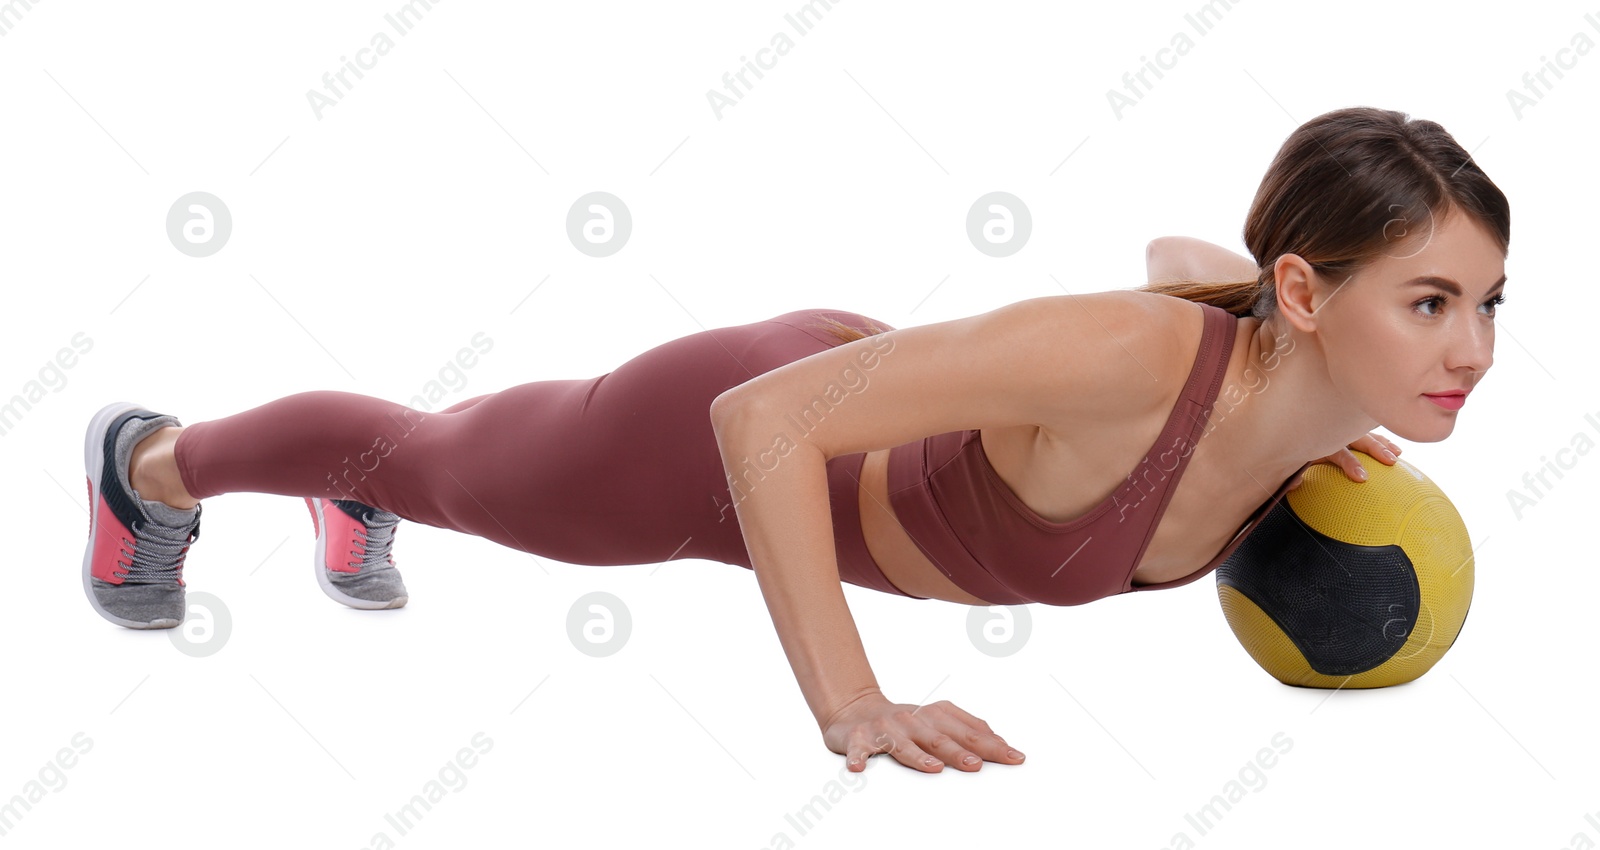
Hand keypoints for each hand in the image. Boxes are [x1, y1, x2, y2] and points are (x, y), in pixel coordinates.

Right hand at [821, 691, 1024, 772]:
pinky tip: (859, 767)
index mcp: (934, 715)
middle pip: (939, 739)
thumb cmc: (905, 721)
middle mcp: (913, 720)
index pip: (969, 732)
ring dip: (918, 756)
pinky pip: (858, 749)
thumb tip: (999, 741)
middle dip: (960, 752)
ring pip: (903, 744)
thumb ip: (967, 728)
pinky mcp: (859, 738)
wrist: (855, 709)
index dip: (992, 745)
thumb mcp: (938, 719)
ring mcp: (886, 729)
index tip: (1014, 758)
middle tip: (978, 765)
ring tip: (934, 768)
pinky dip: (858, 757)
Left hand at [1287, 432, 1402, 490]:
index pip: (1338, 452)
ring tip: (1396, 455)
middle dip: (1374, 449)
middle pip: (1358, 438)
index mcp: (1319, 441)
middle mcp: (1333, 433)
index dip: (1351, 464)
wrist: (1288, 428)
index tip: (1362, 478)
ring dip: (1382, 444)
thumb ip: (1291, 473)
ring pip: (1366, 435)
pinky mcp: (1349, 432)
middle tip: (1390, 461)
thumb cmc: (1293, 450)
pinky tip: (1397, 450)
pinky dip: (1383, 441)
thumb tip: (1294, 483)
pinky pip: (1368, 434)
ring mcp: (1343, 431)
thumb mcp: (1289, 462)